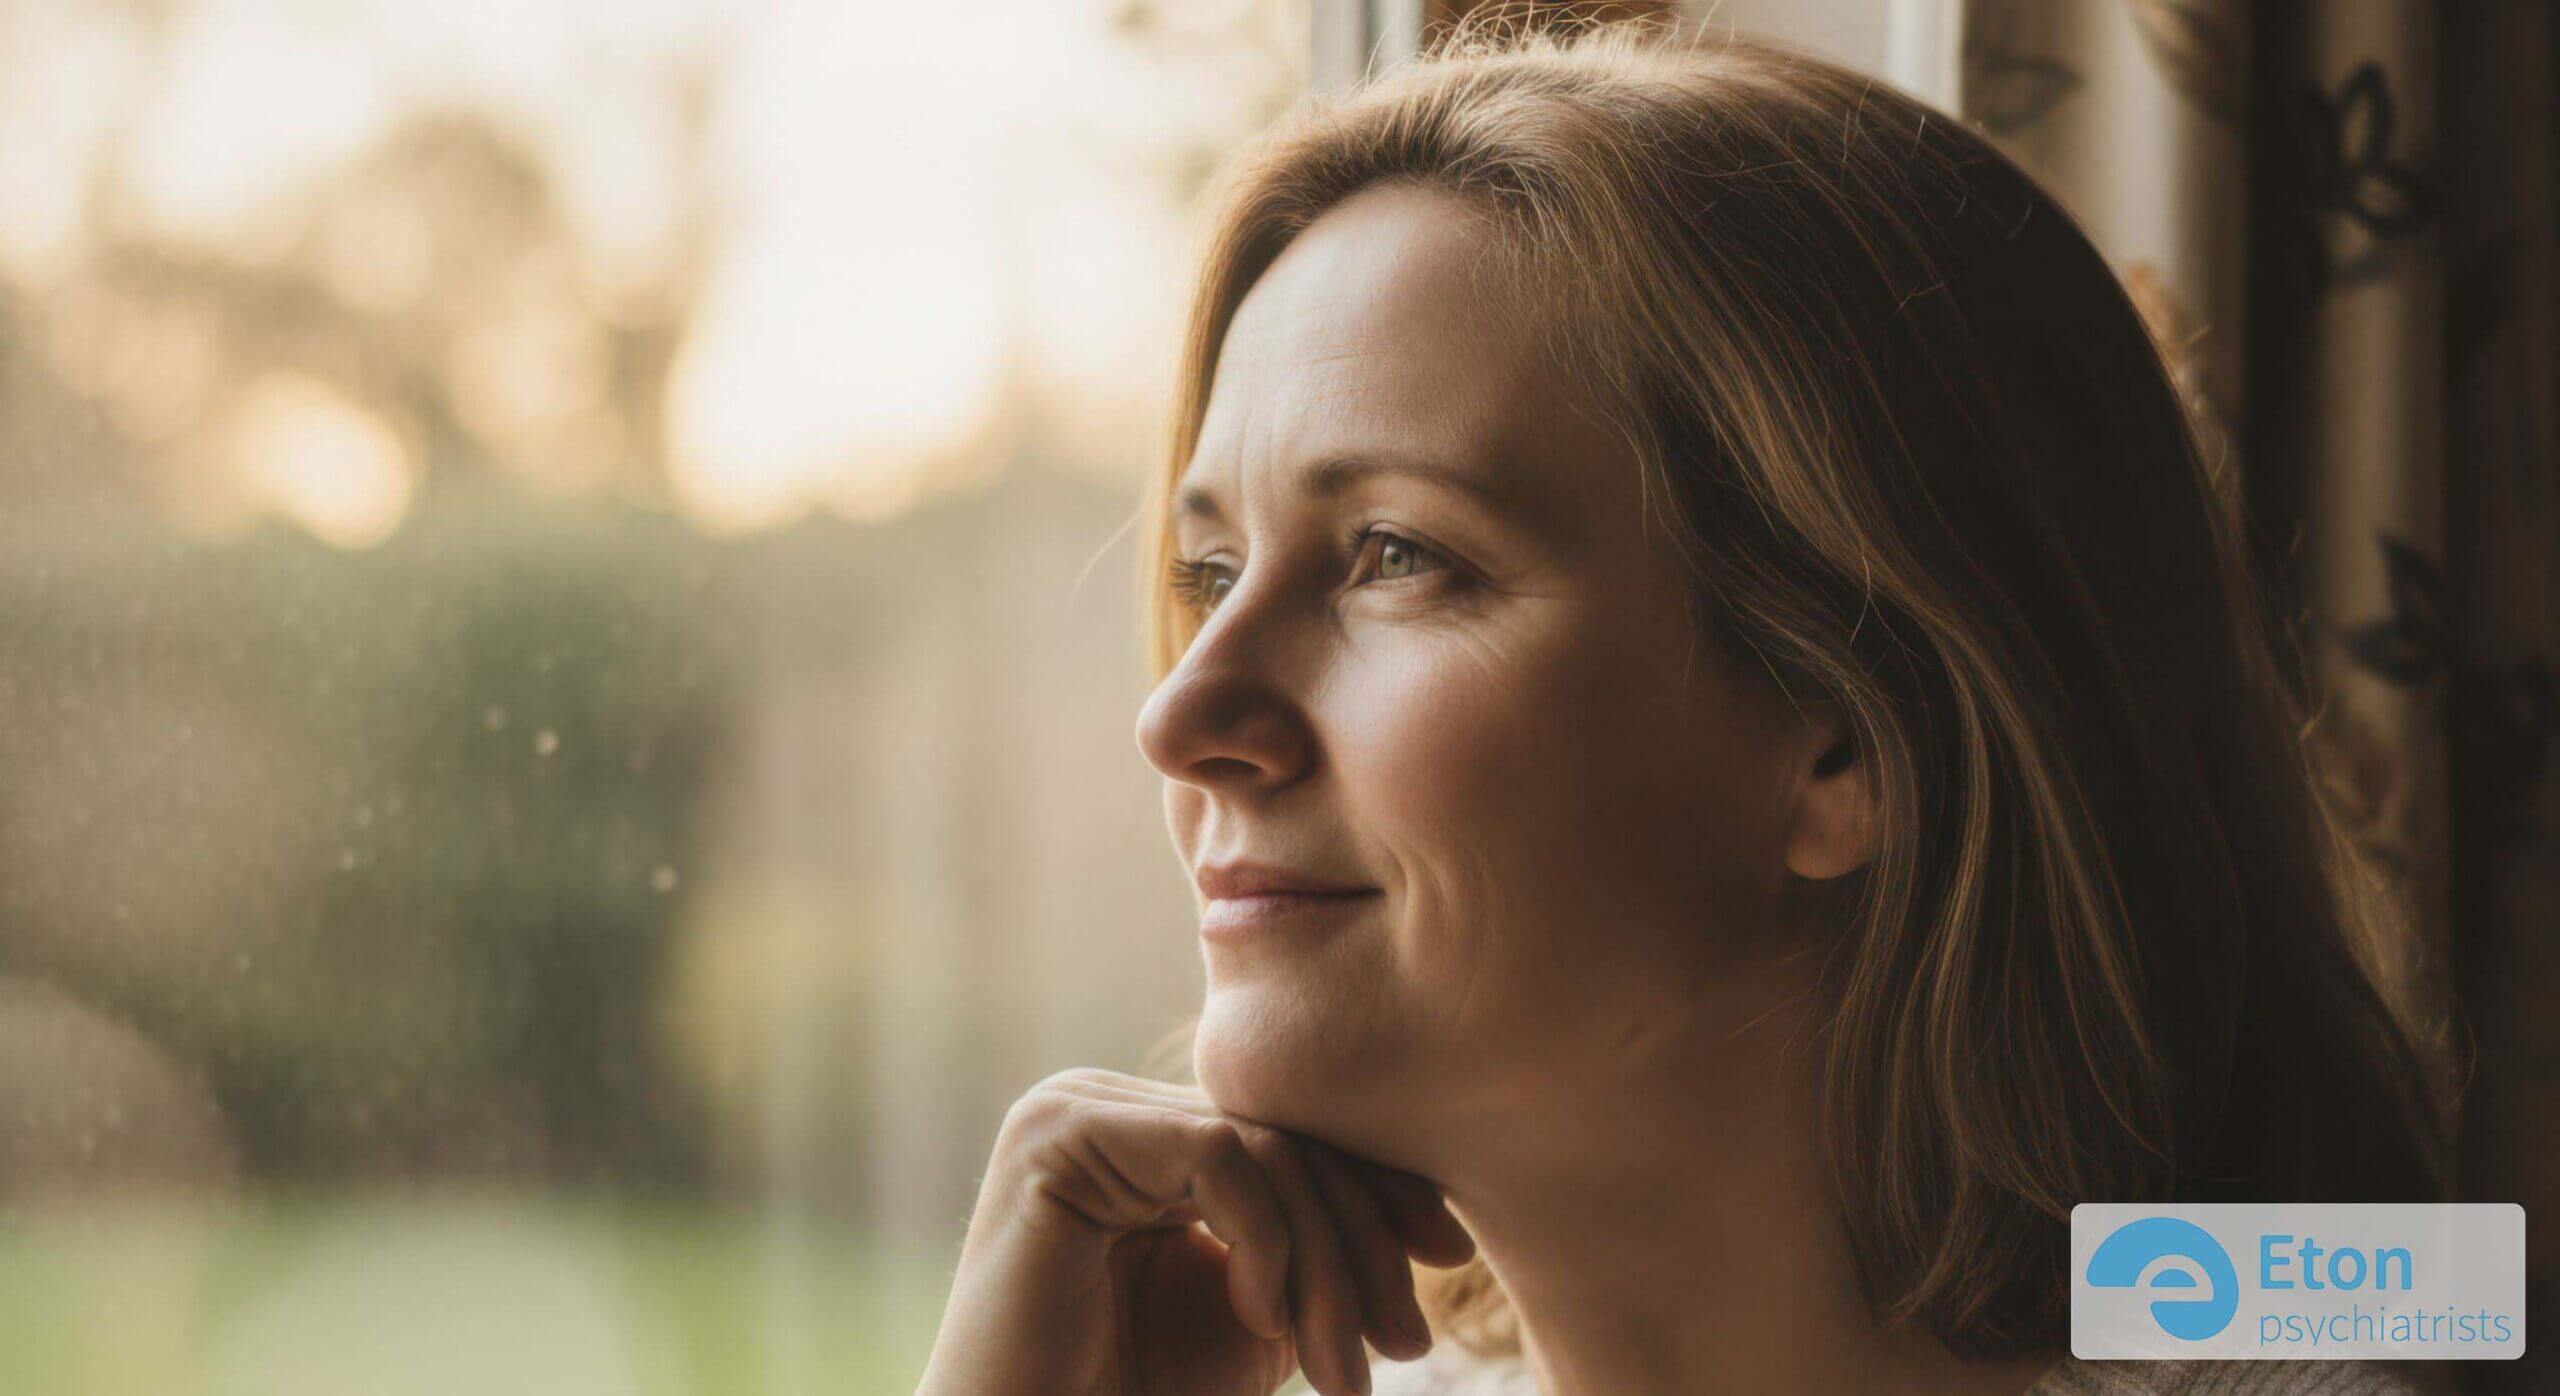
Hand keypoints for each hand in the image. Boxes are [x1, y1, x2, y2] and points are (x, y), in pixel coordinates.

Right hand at [915, 1068, 1477, 1395]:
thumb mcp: (1260, 1310)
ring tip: (1341, 1368)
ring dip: (1325, 1265)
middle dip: (1361, 1246)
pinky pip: (1215, 1153)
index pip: (1290, 1132)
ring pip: (1262, 1147)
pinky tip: (1262, 1320)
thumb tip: (1433, 1212)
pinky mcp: (1060, 1131)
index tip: (1448, 1261)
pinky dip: (1265, 1241)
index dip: (1378, 1192)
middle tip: (1405, 1347)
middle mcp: (1107, 1102)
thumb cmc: (1136, 1395)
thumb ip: (1316, 1243)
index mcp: (1146, 1132)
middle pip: (1284, 1137)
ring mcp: (1078, 1106)